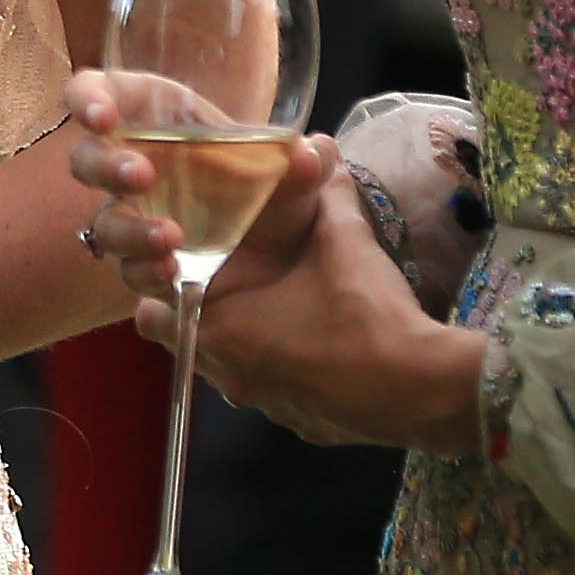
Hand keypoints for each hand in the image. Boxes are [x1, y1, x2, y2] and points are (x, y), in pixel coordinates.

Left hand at [63, 68, 481, 455]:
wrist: (422, 390)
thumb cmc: (365, 314)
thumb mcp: (344, 241)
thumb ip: (325, 193)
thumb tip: (319, 148)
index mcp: (222, 334)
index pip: (153, 316)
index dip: (162, 289)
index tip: (182, 264)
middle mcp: (231, 379)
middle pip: (191, 343)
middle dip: (204, 310)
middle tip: (231, 277)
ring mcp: (266, 407)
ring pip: (234, 370)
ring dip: (247, 338)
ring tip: (278, 302)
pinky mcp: (302, 426)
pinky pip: (276, 391)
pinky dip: (286, 366)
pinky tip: (318, 340)